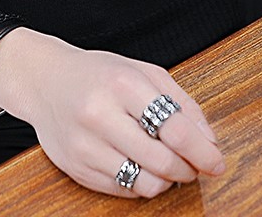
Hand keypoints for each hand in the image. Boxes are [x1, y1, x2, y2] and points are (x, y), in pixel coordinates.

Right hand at [0, 28, 224, 198]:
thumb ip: (181, 102)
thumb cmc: (99, 74)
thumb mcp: (143, 72)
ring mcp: (85, 144)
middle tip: (194, 165)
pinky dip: (140, 182)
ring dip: (166, 180)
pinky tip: (140, 165)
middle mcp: (100, 114)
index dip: (203, 151)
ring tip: (167, 165)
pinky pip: (123, 190)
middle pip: (163, 161)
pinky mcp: (76, 168)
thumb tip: (209, 141)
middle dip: (188, 169)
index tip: (217, 161)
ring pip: (145, 183)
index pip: (174, 128)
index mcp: (122, 84)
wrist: (44, 81)